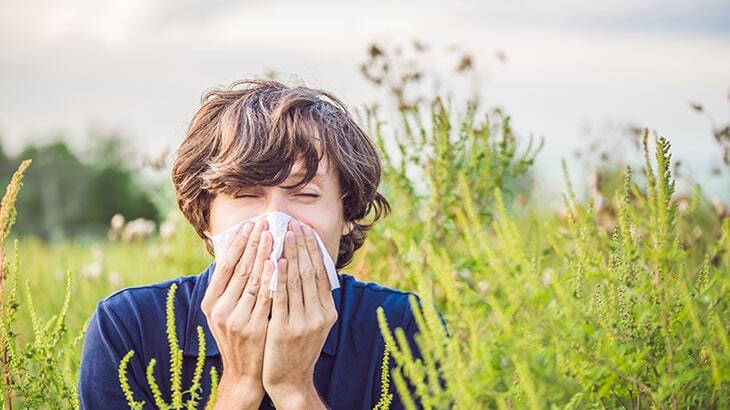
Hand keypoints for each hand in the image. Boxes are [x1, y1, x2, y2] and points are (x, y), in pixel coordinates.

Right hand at [200, 219, 273, 408]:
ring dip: (264, 255)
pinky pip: (265, 298)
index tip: (250, 224)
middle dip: (253, 243)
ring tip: (273, 235)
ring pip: (252, 280)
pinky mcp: (254, 328)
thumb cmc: (237, 335)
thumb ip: (229, 287)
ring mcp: (236, 320)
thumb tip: (238, 252)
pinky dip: (271, 279)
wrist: (244, 372)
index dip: (238, 244)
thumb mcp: (224, 312)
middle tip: (265, 223)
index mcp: (211, 303)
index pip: (225, 266)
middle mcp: (220, 310)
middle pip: (239, 269)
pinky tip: (278, 262)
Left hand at [262, 220, 337, 408]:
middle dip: (302, 246)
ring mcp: (303, 323)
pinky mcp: (284, 329)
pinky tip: (276, 261)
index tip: (306, 230)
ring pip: (297, 281)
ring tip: (283, 234)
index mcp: (328, 312)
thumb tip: (309, 269)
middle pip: (310, 272)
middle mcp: (319, 315)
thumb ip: (312, 300)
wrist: (290, 380)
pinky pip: (281, 297)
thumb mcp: (313, 324)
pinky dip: (279, 277)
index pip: (321, 273)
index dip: (314, 250)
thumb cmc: (297, 348)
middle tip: (294, 224)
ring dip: (290, 254)